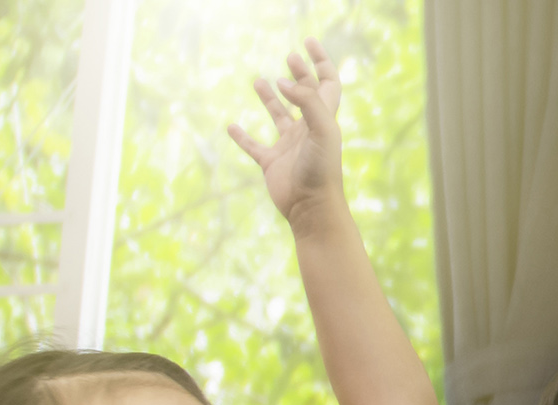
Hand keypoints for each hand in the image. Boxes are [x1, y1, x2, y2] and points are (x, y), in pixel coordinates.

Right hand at [226, 39, 348, 232]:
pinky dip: (242, 137)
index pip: (327, 83)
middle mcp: (307, 129)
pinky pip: (255, 146)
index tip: (307, 43)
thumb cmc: (321, 170)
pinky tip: (231, 127)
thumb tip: (283, 81)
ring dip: (271, 98)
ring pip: (279, 116)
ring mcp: (290, 146)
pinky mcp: (272, 163)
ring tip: (259, 81)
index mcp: (324, 119)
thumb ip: (306, 102)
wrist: (312, 208)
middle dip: (299, 75)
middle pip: (305, 95)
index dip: (321, 62)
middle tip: (289, 57)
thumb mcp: (322, 130)